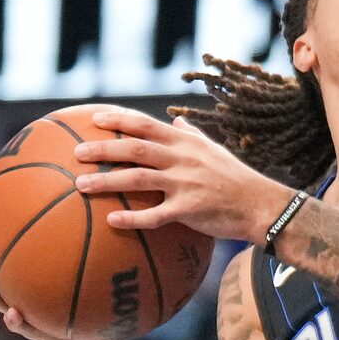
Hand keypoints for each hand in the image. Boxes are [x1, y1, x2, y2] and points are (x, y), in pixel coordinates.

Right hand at [0, 220, 106, 339]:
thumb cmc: (81, 302)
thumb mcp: (80, 273)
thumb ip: (76, 249)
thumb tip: (83, 209)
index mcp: (19, 276)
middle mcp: (13, 292)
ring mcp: (20, 312)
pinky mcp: (34, 332)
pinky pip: (22, 327)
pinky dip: (14, 321)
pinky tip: (13, 312)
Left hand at [78, 106, 293, 242]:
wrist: (262, 205)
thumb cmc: (236, 178)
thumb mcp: (214, 150)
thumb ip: (192, 135)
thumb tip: (176, 121)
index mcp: (185, 143)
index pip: (146, 125)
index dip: (119, 120)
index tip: (94, 119)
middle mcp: (182, 159)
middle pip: (135, 148)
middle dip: (103, 148)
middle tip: (77, 152)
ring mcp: (185, 184)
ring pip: (138, 179)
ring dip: (106, 181)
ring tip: (80, 185)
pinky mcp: (189, 210)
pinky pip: (155, 215)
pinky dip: (132, 218)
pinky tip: (111, 220)